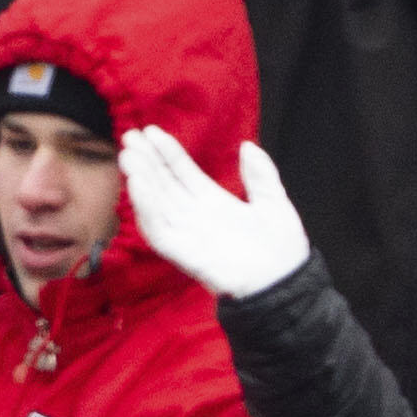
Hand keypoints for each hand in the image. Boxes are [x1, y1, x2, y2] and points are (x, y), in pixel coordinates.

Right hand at [119, 131, 309, 298]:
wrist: (287, 285)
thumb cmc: (282, 249)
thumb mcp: (274, 202)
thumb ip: (261, 175)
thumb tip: (247, 145)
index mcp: (215, 204)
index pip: (184, 174)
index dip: (167, 153)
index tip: (151, 131)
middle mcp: (196, 218)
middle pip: (164, 186)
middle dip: (146, 162)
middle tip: (129, 136)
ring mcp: (189, 236)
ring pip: (156, 205)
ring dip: (141, 182)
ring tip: (129, 157)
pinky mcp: (185, 255)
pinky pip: (159, 231)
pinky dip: (147, 210)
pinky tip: (138, 188)